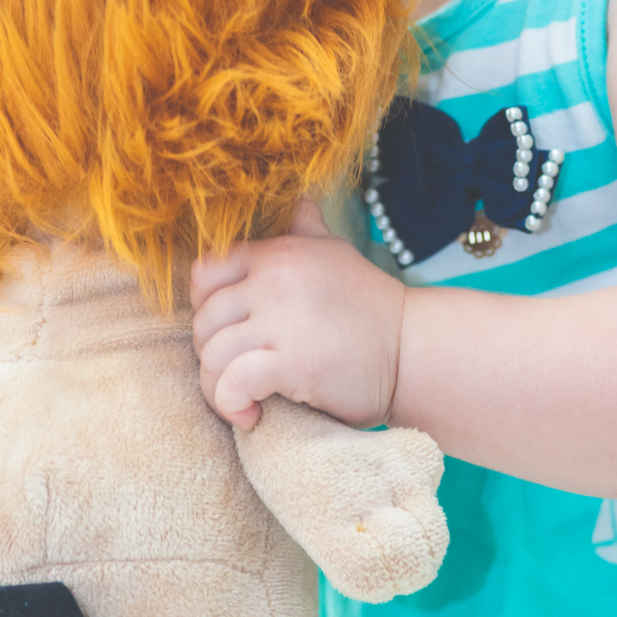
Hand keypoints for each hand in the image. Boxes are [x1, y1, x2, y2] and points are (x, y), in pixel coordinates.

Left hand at [190, 199, 405, 430]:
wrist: (413, 350)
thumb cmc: (371, 307)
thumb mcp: (335, 253)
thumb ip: (306, 230)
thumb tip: (300, 200)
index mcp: (278, 254)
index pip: (205, 272)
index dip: (205, 306)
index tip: (229, 331)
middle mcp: (274, 280)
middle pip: (204, 320)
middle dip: (211, 354)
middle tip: (237, 373)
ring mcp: (282, 320)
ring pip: (212, 355)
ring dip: (217, 388)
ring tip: (242, 402)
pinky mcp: (292, 362)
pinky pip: (233, 383)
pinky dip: (231, 405)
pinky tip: (250, 416)